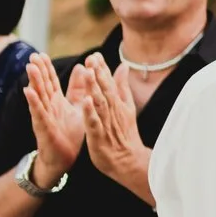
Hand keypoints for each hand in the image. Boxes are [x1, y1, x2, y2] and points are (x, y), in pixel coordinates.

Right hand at [21, 51, 84, 187]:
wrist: (64, 158)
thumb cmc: (68, 133)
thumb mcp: (75, 107)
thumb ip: (77, 88)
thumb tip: (81, 67)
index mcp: (56, 102)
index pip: (50, 81)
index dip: (46, 68)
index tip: (40, 54)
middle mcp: (48, 107)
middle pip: (42, 86)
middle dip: (38, 70)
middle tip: (33, 55)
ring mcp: (44, 117)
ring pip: (39, 97)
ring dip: (34, 82)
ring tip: (30, 67)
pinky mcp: (44, 128)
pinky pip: (39, 113)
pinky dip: (34, 102)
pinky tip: (28, 92)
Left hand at [72, 56, 152, 204]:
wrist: (128, 161)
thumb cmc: (125, 134)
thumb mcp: (126, 106)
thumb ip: (122, 86)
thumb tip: (123, 66)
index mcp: (118, 103)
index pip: (110, 83)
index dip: (102, 69)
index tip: (95, 55)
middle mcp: (113, 111)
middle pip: (105, 90)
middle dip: (98, 74)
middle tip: (91, 58)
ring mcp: (107, 123)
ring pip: (100, 103)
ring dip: (95, 88)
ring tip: (89, 74)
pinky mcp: (99, 136)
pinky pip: (94, 122)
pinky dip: (90, 112)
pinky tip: (86, 101)